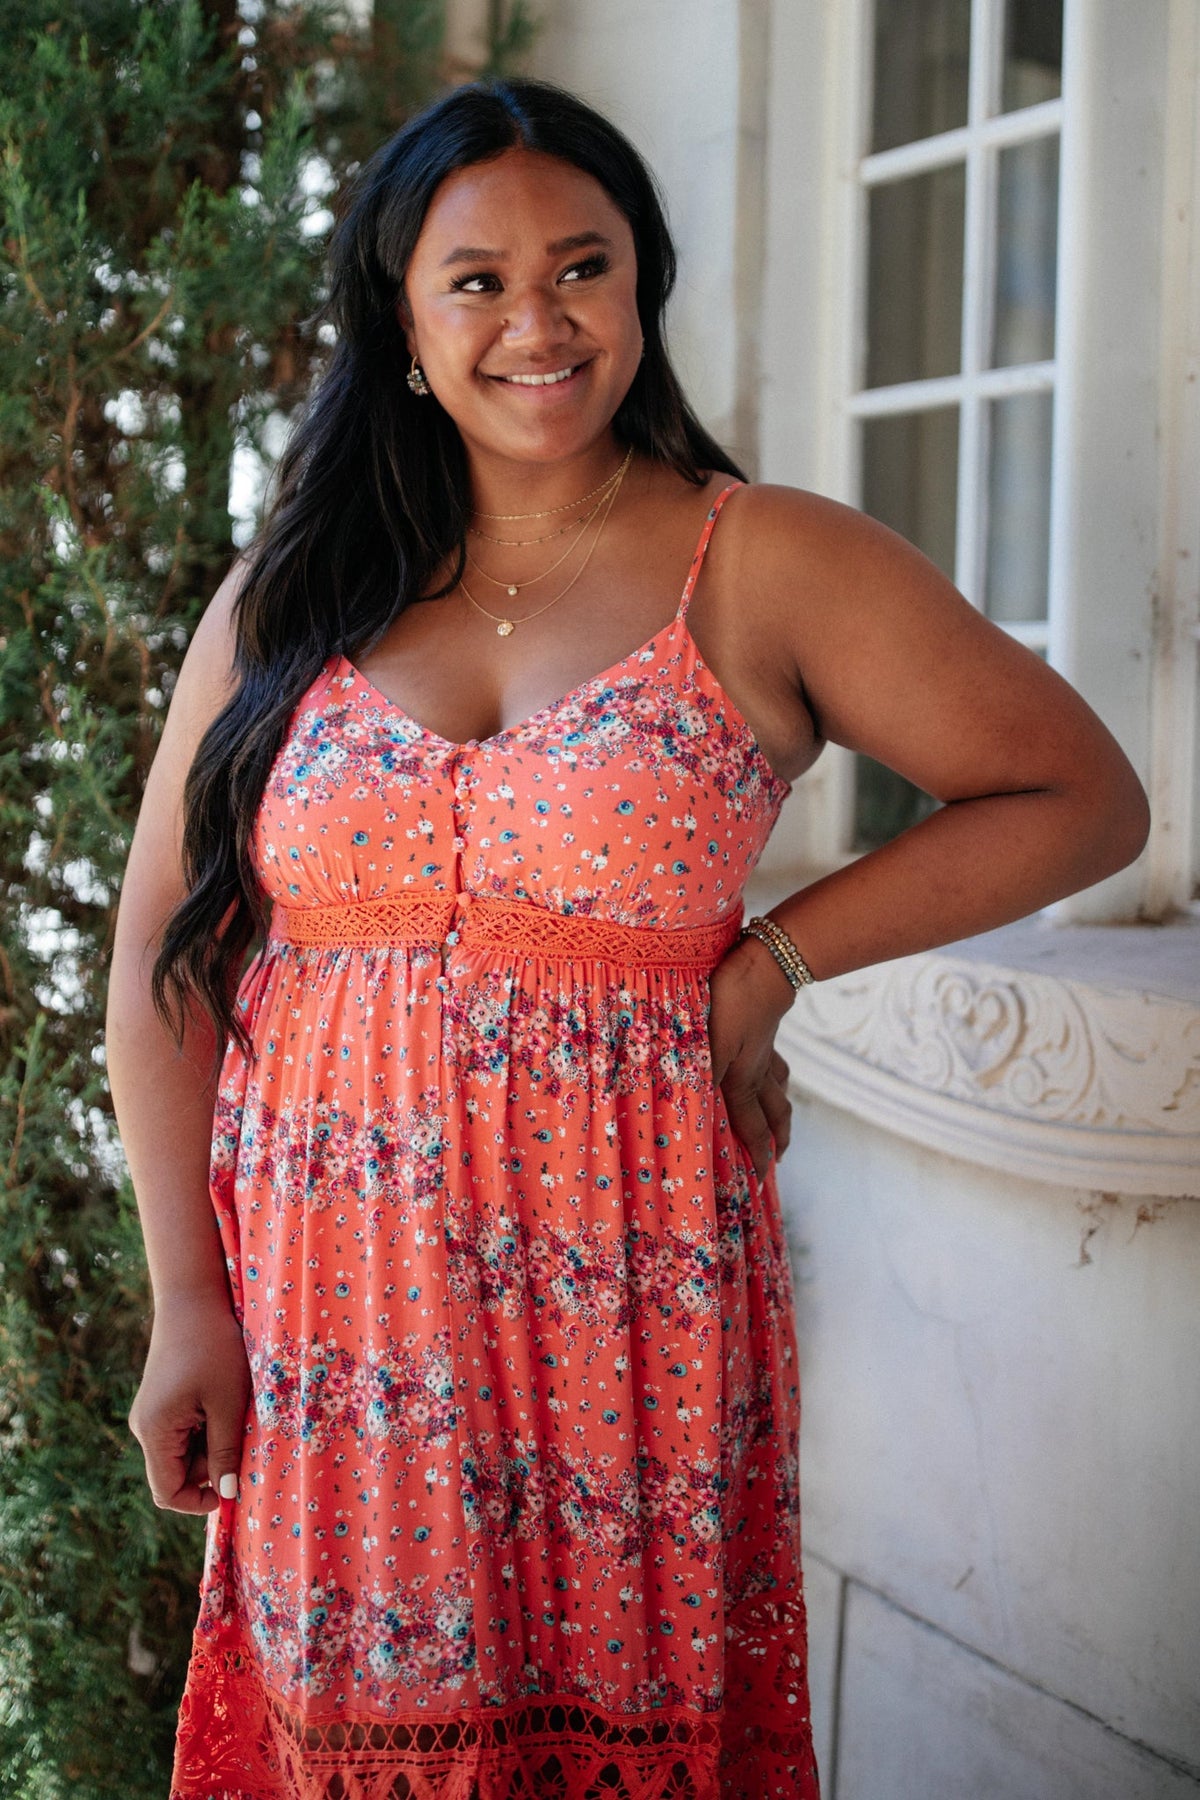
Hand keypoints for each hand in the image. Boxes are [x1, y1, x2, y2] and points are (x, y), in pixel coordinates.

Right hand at [129, 1294, 250, 1513]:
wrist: (193, 1299)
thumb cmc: (213, 1348)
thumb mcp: (227, 1402)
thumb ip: (225, 1451)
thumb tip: (226, 1495)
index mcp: (154, 1432)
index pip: (167, 1492)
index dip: (199, 1502)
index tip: (234, 1488)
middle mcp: (145, 1428)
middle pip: (178, 1473)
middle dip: (212, 1466)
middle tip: (240, 1432)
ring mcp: (152, 1415)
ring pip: (185, 1453)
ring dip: (213, 1444)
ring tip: (233, 1409)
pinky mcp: (162, 1403)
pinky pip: (185, 1432)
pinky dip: (208, 1427)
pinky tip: (223, 1401)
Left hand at [708, 934, 795, 1179]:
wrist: (762, 965)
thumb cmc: (727, 1002)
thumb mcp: (703, 1042)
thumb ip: (694, 1075)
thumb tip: (679, 1107)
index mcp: (741, 1080)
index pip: (751, 1127)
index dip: (756, 1156)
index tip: (760, 1180)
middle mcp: (757, 1071)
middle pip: (774, 1113)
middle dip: (777, 1139)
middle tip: (777, 1159)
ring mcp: (765, 1050)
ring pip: (779, 1087)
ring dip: (781, 1110)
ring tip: (780, 1123)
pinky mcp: (765, 1030)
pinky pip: (775, 1061)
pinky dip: (776, 1074)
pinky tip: (769, 1069)